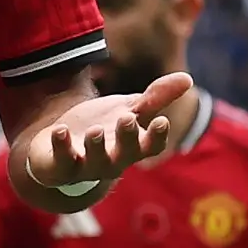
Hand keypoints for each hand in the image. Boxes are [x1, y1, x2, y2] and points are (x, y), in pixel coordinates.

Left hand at [18, 72, 193, 204]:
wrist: (61, 148)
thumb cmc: (102, 129)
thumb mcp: (128, 110)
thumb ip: (155, 98)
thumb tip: (188, 79)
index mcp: (132, 147)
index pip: (151, 147)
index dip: (157, 137)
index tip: (162, 121)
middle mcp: (113, 161)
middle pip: (125, 154)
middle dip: (126, 138)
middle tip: (126, 118)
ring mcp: (86, 167)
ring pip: (95, 162)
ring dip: (95, 146)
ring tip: (95, 131)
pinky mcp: (60, 168)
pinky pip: (61, 162)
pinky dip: (61, 145)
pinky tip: (61, 130)